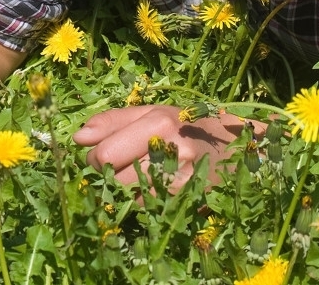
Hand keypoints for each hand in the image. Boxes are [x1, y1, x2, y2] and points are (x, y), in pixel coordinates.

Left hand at [72, 105, 251, 188]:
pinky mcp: (186, 205)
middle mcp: (171, 156)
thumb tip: (78, 138)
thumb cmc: (190, 124)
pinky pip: (145, 207)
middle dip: (105, 173)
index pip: (104, 154)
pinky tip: (151, 185)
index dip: (92, 156)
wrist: (241, 150)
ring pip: (126, 196)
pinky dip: (140, 198)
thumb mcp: (154, 111)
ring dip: (122, 187)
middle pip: (112, 178)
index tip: (97, 152)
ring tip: (137, 171)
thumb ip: (113, 121)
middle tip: (117, 163)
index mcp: (160, 126)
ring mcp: (181, 185)